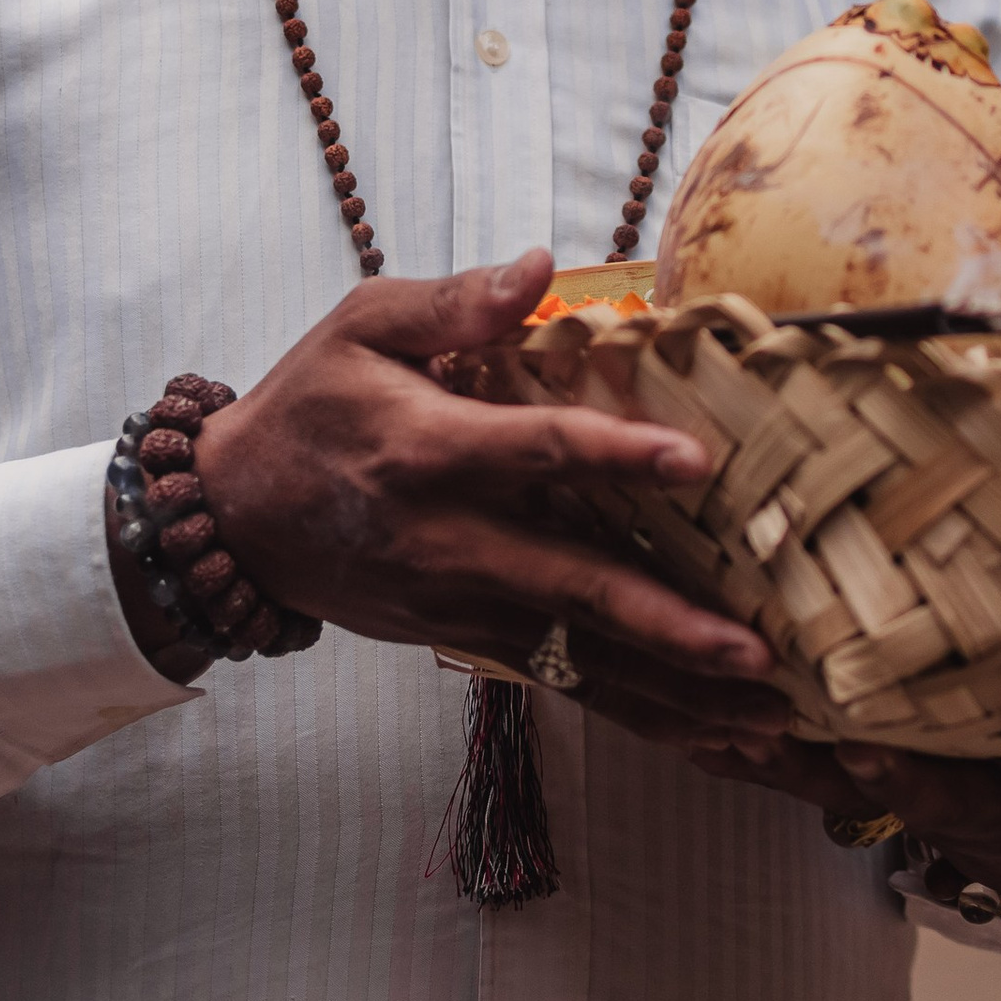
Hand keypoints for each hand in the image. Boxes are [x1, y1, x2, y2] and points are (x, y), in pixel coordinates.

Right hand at [178, 253, 793, 757]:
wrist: (234, 519)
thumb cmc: (309, 405)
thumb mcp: (359, 324)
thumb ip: (454, 302)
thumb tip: (540, 265)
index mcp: (426, 450)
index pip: (536, 452)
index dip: (617, 454)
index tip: (696, 460)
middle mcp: (446, 541)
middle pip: (571, 587)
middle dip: (667, 624)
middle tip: (754, 651)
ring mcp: (456, 605)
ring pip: (580, 658)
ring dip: (675, 692)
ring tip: (766, 718)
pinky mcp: (465, 642)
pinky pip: (565, 684)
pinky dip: (642, 714)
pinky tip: (712, 736)